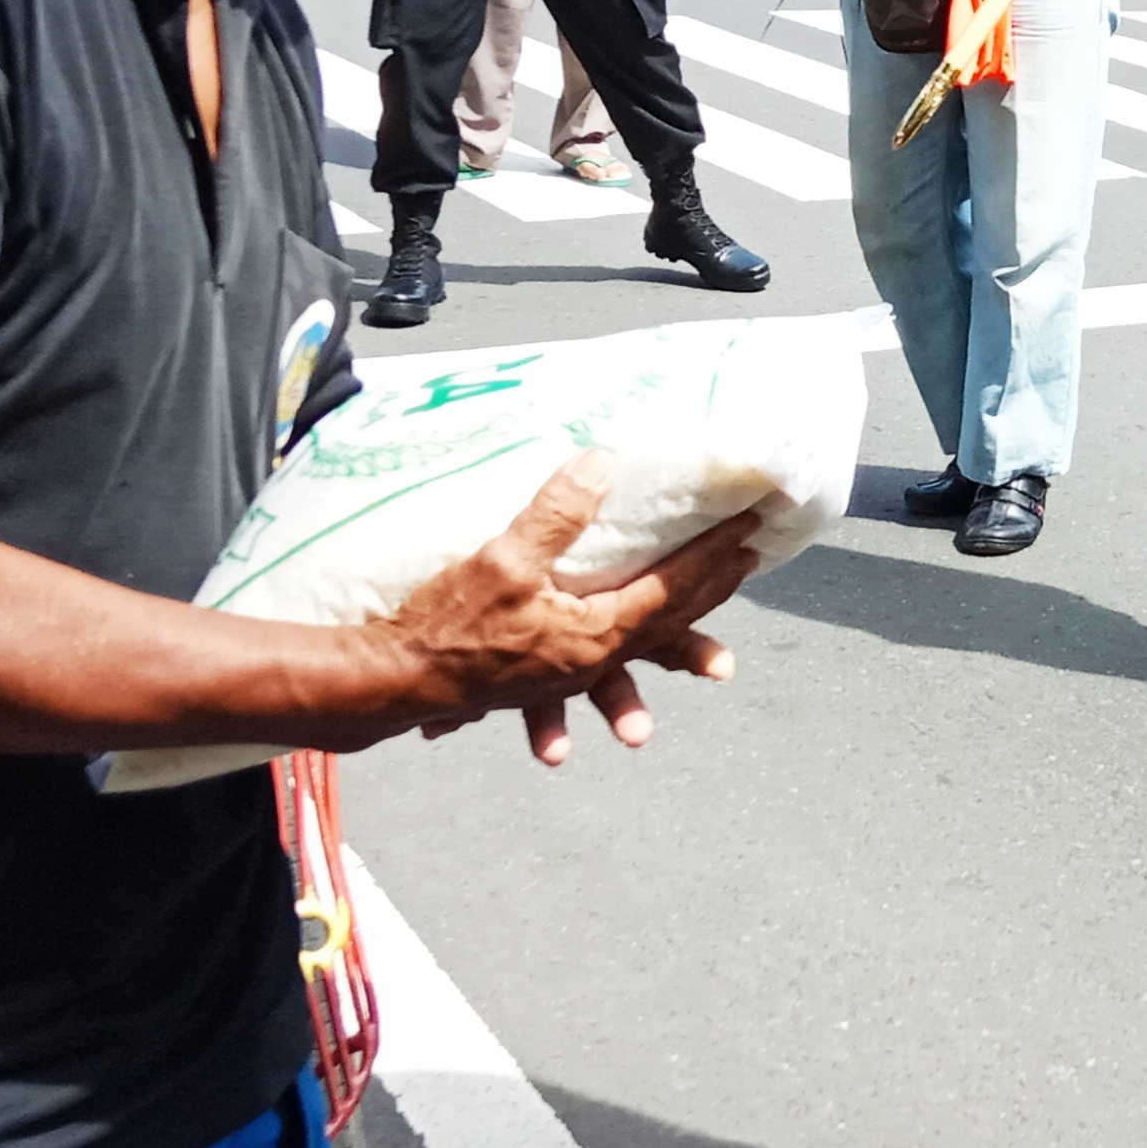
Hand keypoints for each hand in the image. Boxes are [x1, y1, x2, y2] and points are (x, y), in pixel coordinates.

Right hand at [368, 453, 758, 766]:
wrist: (395, 683)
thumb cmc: (449, 627)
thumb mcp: (504, 560)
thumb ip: (557, 515)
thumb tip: (601, 463)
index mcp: (598, 631)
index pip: (673, 585)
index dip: (714, 553)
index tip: (749, 525)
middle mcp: (593, 658)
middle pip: (669, 619)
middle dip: (713, 588)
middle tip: (750, 560)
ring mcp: (568, 675)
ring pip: (641, 655)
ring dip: (681, 648)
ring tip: (720, 660)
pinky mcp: (539, 680)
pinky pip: (597, 671)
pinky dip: (618, 671)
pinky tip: (629, 655)